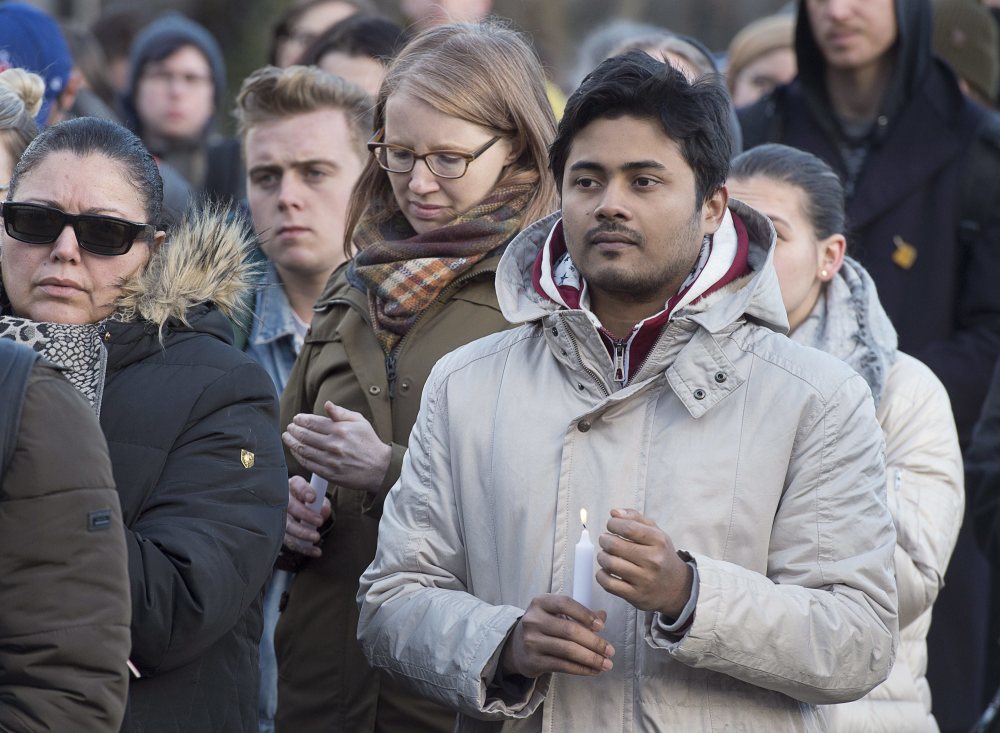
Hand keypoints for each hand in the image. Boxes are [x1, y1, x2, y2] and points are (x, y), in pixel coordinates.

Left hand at [282, 402, 391, 493]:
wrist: (379, 468)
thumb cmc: (369, 443)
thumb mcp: (360, 422)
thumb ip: (341, 413)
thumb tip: (327, 404)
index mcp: (340, 430)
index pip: (313, 422)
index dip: (301, 419)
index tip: (296, 419)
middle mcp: (334, 445)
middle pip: (305, 436)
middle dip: (293, 430)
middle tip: (289, 428)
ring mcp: (330, 460)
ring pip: (303, 450)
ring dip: (292, 443)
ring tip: (287, 437)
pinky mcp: (329, 473)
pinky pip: (308, 464)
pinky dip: (298, 456)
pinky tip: (295, 451)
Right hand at [283, 475, 331, 557]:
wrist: (292, 507)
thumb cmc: (306, 499)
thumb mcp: (315, 496)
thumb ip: (321, 501)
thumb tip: (324, 510)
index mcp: (292, 486)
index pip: (296, 485)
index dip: (304, 491)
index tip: (312, 498)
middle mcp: (282, 500)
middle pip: (289, 507)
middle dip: (304, 514)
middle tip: (319, 521)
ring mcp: (278, 518)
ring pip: (287, 526)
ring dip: (302, 533)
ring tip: (316, 537)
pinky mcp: (280, 534)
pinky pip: (290, 542)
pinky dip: (304, 548)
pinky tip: (316, 551)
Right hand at [499, 594, 613, 678]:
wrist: (517, 646)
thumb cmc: (543, 626)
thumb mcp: (556, 614)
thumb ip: (579, 614)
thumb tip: (603, 616)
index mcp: (541, 603)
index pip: (565, 604)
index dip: (585, 614)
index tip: (602, 626)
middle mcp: (534, 620)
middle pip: (569, 630)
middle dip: (594, 642)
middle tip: (610, 650)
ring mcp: (532, 641)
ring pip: (567, 650)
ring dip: (591, 658)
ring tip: (606, 664)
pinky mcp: (533, 661)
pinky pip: (562, 666)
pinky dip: (581, 669)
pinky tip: (593, 670)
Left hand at [596, 508, 692, 618]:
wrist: (677, 588)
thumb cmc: (661, 555)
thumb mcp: (656, 533)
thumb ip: (635, 518)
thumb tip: (614, 513)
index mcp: (658, 541)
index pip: (628, 527)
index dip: (613, 524)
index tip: (611, 525)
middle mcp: (653, 560)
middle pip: (614, 545)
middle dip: (604, 539)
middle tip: (605, 540)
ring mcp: (644, 579)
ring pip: (610, 564)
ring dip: (601, 557)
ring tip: (605, 555)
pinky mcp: (635, 595)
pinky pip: (608, 583)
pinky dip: (601, 575)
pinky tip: (606, 571)